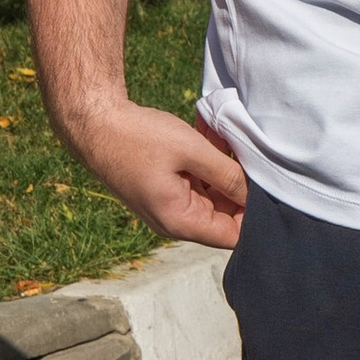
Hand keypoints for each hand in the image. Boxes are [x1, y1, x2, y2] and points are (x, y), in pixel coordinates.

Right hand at [60, 96, 248, 251]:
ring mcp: (169, 205)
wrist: (94, 123)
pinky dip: (207, 164)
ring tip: (221, 137)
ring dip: (223, 169)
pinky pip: (198, 183)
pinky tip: (208, 136)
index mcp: (180, 221)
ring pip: (213, 195)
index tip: (264, 182)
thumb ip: (228, 175)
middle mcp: (174, 221)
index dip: (255, 212)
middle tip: (243, 150)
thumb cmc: (138, 138)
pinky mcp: (165, 189)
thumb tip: (257, 193)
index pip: (233, 236)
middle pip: (225, 214)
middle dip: (239, 183)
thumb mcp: (192, 151)